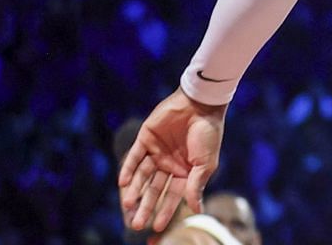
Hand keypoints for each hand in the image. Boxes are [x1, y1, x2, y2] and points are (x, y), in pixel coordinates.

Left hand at [118, 88, 226, 233]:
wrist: (202, 104)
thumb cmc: (208, 133)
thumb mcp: (206, 163)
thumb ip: (196, 185)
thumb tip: (197, 210)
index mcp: (184, 171)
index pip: (172, 195)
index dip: (165, 211)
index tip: (156, 227)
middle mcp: (168, 164)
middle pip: (154, 189)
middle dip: (146, 206)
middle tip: (137, 224)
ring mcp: (156, 152)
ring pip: (142, 176)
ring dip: (135, 190)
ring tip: (128, 205)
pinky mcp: (146, 138)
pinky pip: (134, 156)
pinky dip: (128, 169)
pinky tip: (123, 182)